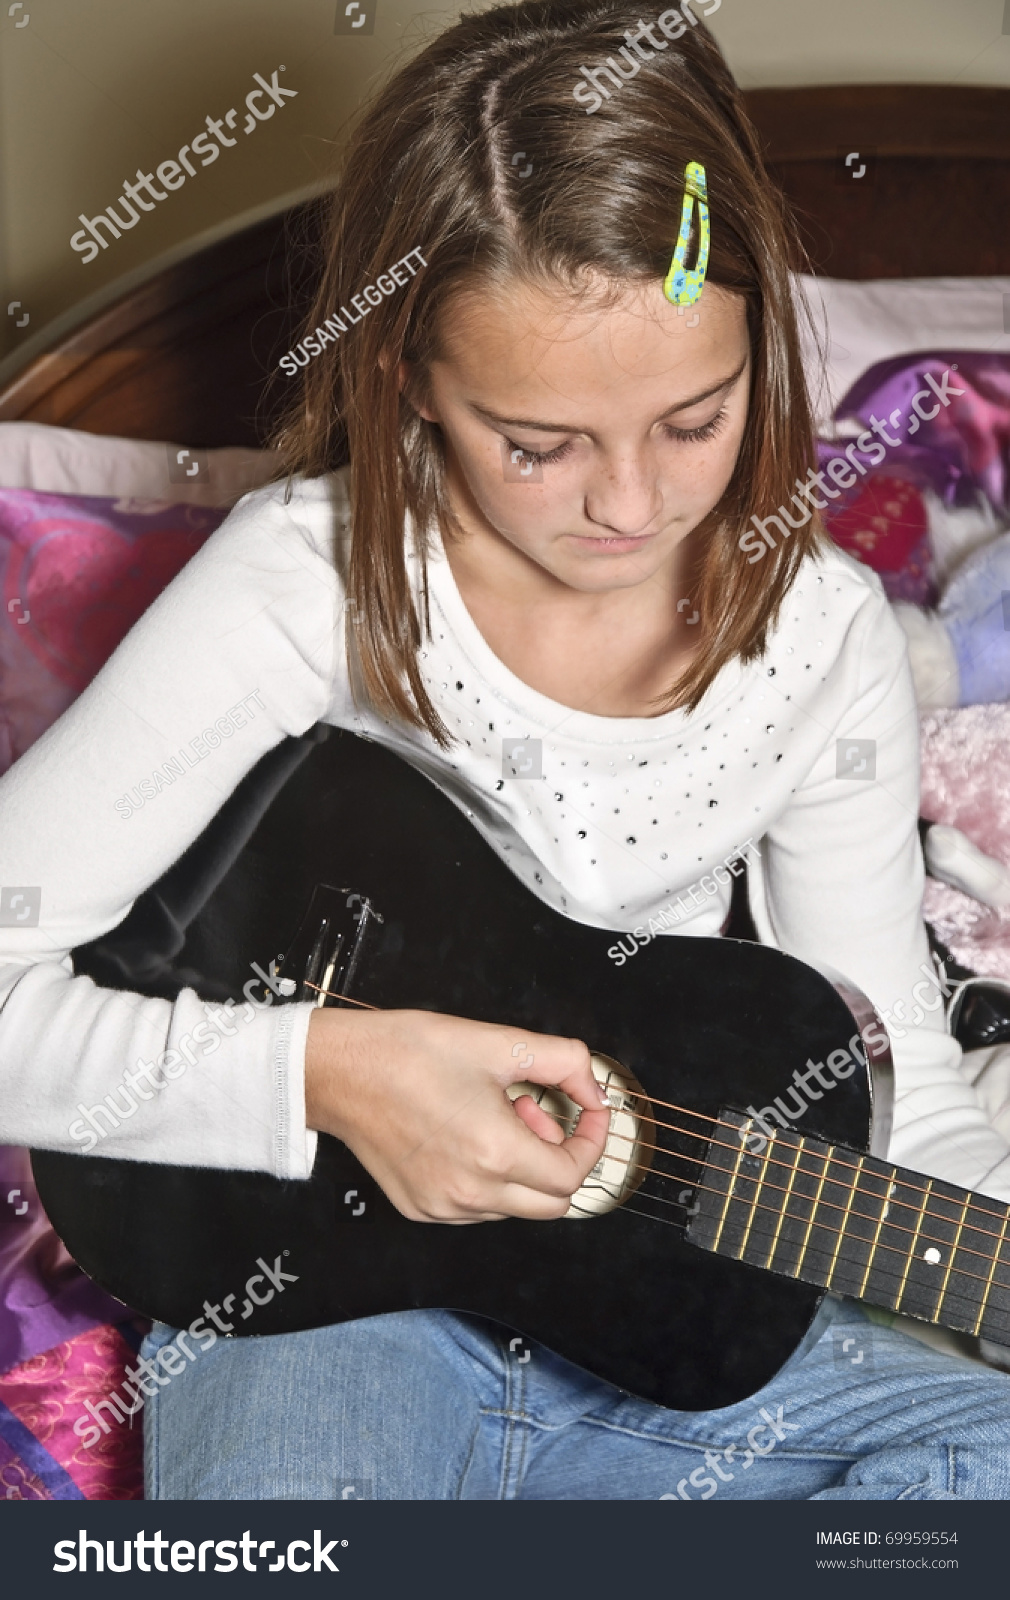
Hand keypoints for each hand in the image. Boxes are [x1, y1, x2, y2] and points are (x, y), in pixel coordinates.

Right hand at [304, 1007, 609, 1222]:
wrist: (341, 1070)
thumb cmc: (408, 1053)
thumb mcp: (498, 1042)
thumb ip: (564, 1061)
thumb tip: (593, 1088)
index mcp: (495, 1152)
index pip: (572, 1176)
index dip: (592, 1143)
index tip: (590, 1116)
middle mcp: (470, 1192)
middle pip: (552, 1203)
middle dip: (558, 1158)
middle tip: (532, 1111)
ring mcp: (443, 1207)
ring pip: (515, 1207)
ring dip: (522, 1168)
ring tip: (493, 1117)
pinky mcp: (420, 1209)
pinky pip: (477, 1208)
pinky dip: (489, 1180)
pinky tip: (467, 1136)